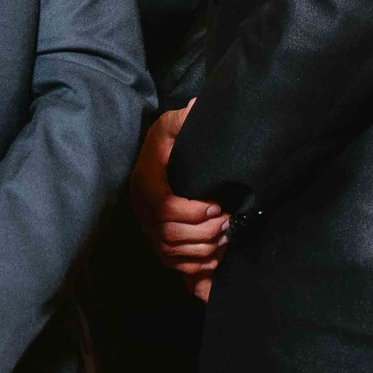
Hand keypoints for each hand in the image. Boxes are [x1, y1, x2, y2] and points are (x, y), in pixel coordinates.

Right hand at [132, 104, 225, 297]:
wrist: (153, 159)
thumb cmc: (165, 143)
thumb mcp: (170, 126)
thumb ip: (182, 120)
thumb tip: (196, 107)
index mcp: (145, 183)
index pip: (164, 208)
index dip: (192, 212)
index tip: (217, 205)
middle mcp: (143, 210)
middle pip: (170, 234)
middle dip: (204, 231)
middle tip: (229, 221)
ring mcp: (148, 228)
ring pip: (172, 251)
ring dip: (204, 248)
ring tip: (226, 235)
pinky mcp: (157, 241)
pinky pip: (172, 263)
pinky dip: (195, 265)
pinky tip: (215, 256)